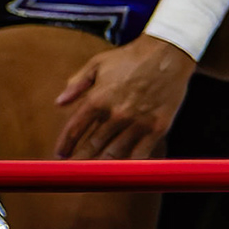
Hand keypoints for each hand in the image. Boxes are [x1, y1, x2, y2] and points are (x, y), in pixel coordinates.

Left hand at [52, 37, 196, 161]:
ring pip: (115, 153)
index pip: (74, 129)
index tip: (60, 154)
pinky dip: (131, 165)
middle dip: (81, 159)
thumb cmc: (131, 57)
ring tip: (95, 174)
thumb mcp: (97, 64)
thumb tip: (59, 103)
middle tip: (74, 171)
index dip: (65, 145)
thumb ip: (77, 84)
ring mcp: (138, 122)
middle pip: (92, 146)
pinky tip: (124, 171)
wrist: (169, 53)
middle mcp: (116, 114)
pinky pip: (141, 153)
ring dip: (103, 165)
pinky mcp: (157, 127)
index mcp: (97, 99)